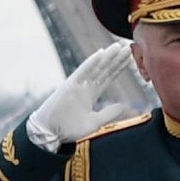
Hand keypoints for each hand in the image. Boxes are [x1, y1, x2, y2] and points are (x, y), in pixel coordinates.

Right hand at [26, 42, 151, 151]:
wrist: (51, 133)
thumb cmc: (69, 129)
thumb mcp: (94, 122)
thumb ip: (108, 113)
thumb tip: (122, 106)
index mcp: (91, 94)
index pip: (107, 77)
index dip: (118, 67)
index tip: (128, 58)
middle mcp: (85, 86)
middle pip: (103, 70)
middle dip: (115, 59)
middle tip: (127, 47)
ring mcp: (77, 85)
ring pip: (95, 68)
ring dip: (106, 57)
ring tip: (118, 47)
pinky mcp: (69, 86)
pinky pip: (82, 72)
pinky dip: (91, 63)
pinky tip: (100, 54)